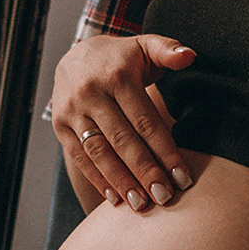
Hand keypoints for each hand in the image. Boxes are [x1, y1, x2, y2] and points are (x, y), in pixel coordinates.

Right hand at [49, 32, 196, 208]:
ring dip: (121, 181)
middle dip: (145, 172)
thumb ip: (168, 50)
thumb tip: (189, 56)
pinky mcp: (60, 125)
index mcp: (117, 75)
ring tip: (141, 204)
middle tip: (165, 196)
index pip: (145, 121)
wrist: (75, 54)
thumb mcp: (144, 45)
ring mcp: (72, 111)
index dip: (165, 151)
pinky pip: (79, 157)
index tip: (183, 176)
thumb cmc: (121, 57)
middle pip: (122, 140)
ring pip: (99, 152)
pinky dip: (97, 179)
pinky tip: (116, 198)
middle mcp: (91, 93)